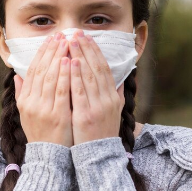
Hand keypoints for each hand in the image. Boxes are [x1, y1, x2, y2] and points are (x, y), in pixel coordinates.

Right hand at [14, 32, 73, 146]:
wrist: (48, 158)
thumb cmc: (41, 135)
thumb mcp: (26, 114)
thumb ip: (22, 94)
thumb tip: (18, 76)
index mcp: (25, 101)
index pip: (33, 71)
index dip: (42, 53)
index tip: (50, 39)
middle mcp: (32, 103)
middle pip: (41, 70)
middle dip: (51, 50)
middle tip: (60, 34)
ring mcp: (44, 109)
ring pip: (50, 77)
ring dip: (59, 57)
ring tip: (67, 42)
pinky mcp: (57, 116)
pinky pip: (61, 91)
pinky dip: (65, 75)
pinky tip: (71, 62)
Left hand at [68, 29, 124, 144]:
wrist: (99, 157)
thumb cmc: (102, 135)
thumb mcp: (114, 113)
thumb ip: (117, 96)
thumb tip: (120, 81)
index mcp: (112, 97)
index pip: (104, 69)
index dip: (95, 52)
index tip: (87, 37)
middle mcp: (107, 99)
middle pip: (96, 68)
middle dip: (86, 48)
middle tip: (76, 32)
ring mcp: (97, 107)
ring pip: (88, 76)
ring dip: (79, 56)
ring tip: (70, 41)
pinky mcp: (86, 115)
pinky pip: (80, 91)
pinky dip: (76, 76)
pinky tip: (70, 62)